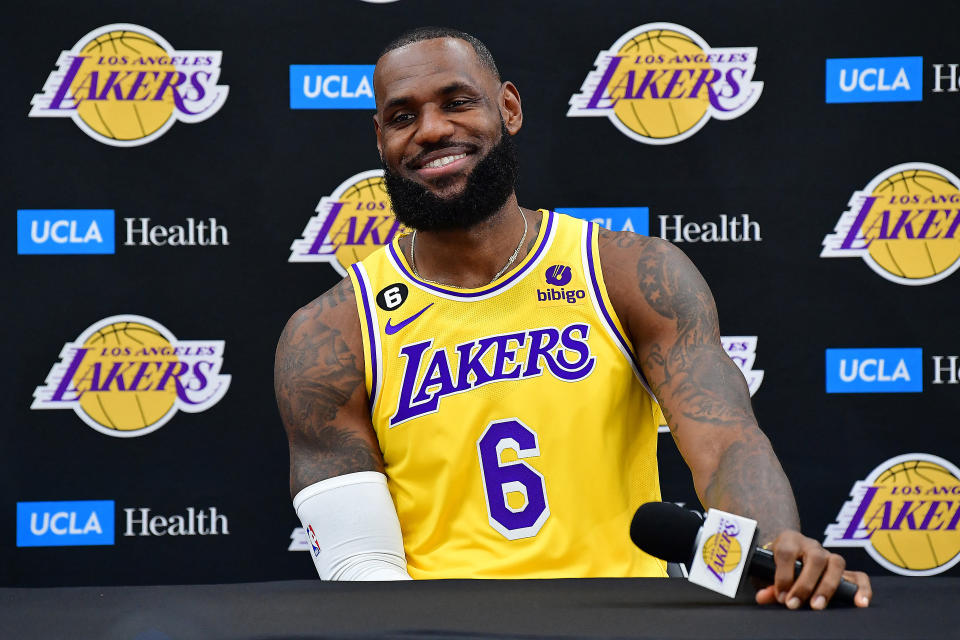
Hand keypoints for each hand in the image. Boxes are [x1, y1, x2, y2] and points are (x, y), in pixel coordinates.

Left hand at [753, 530, 871, 609]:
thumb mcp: (768, 570)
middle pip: (814, 558)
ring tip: (818, 606)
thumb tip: (763, 598)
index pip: (787, 552)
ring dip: (827, 586)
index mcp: (790, 540)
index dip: (782, 575)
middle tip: (794, 604)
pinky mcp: (844, 569)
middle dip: (804, 584)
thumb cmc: (777, 563)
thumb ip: (767, 584)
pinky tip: (860, 603)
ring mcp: (829, 555)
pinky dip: (862, 588)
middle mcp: (811, 545)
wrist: (790, 550)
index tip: (780, 596)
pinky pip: (859, 575)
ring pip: (836, 563)